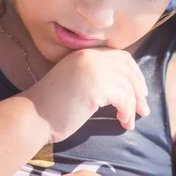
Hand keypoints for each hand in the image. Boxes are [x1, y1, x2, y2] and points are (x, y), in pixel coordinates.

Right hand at [25, 48, 149, 141]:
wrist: (32, 116)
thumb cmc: (51, 107)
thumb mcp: (75, 83)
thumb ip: (95, 77)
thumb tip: (123, 86)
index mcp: (84, 53)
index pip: (120, 56)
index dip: (134, 73)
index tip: (140, 90)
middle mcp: (90, 56)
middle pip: (128, 68)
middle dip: (139, 89)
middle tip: (144, 108)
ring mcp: (92, 69)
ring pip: (127, 85)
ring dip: (134, 105)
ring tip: (132, 121)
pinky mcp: (95, 86)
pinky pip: (123, 98)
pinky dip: (127, 112)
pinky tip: (124, 122)